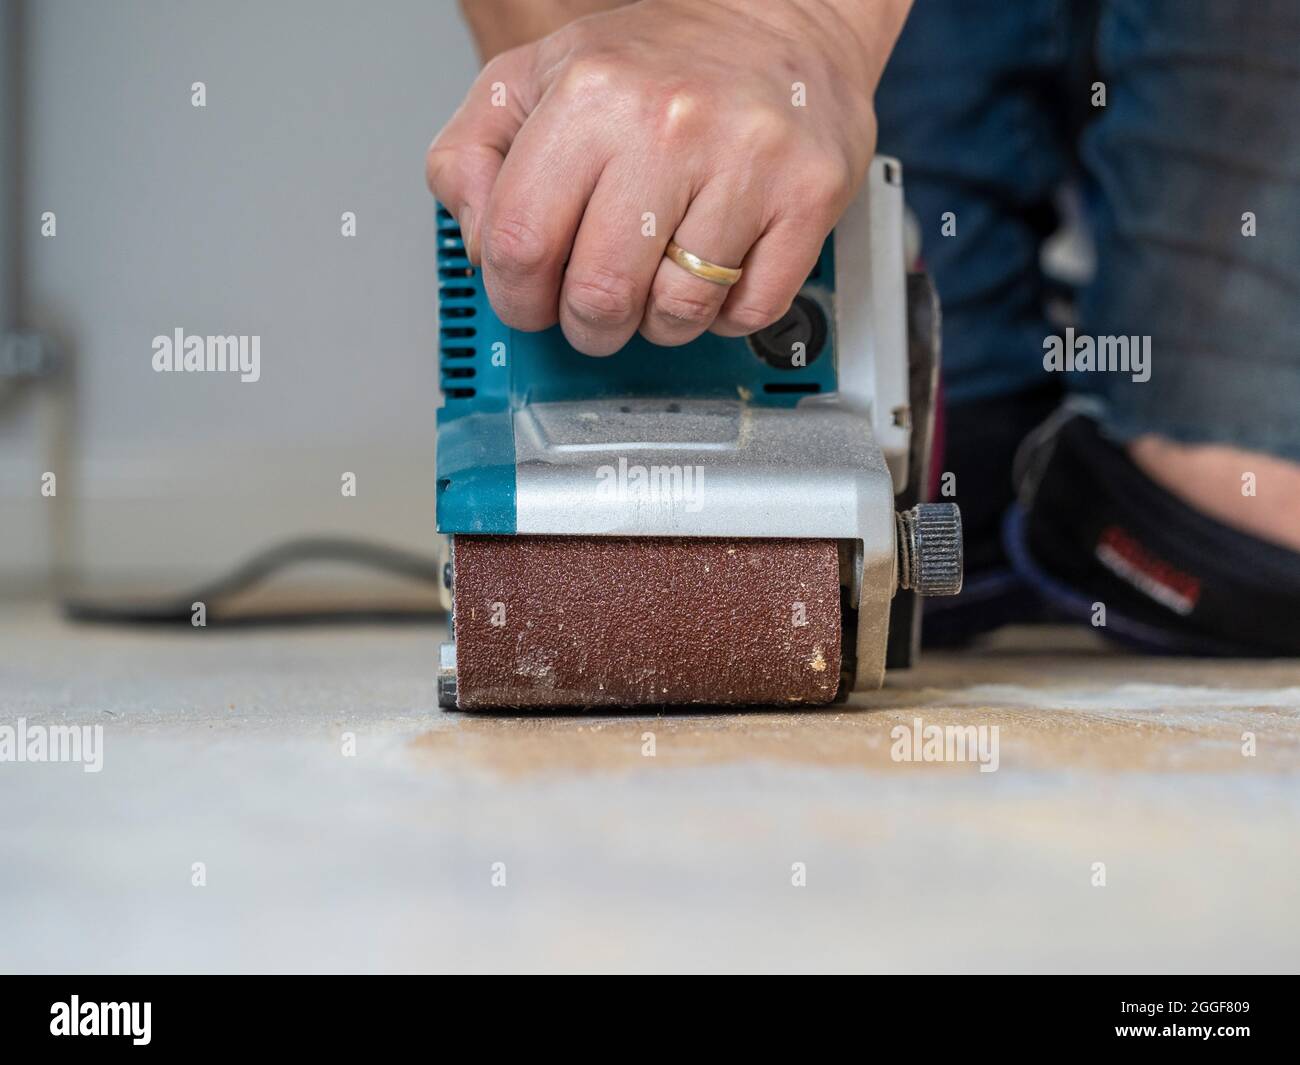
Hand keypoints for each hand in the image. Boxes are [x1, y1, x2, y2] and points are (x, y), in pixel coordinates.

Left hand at [427, 0, 906, 355]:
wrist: (782, 18)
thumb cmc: (657, 62)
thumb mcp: (533, 79)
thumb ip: (471, 157)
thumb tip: (480, 250)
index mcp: (590, 93)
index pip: (520, 244)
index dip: (517, 298)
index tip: (531, 302)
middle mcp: (669, 123)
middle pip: (599, 297)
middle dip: (589, 326)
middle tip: (597, 309)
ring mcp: (746, 162)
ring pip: (677, 314)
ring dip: (661, 322)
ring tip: (662, 278)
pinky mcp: (808, 196)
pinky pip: (748, 311)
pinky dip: (726, 313)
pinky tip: (718, 268)